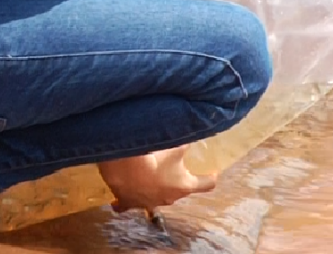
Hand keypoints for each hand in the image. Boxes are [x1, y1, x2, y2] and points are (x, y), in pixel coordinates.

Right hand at [98, 146, 216, 212]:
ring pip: (158, 196)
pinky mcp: (130, 203)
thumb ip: (187, 139)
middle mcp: (170, 198)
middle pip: (181, 190)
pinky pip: (129, 204)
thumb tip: (196, 128)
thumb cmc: (155, 157)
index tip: (213, 172)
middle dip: (180, 180)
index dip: (211, 177)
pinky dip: (129, 199)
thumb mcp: (176, 145)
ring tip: (151, 176)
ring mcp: (150, 203)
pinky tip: (119, 201)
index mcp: (184, 186)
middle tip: (178, 167)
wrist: (124, 169)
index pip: (207, 185)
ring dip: (157, 187)